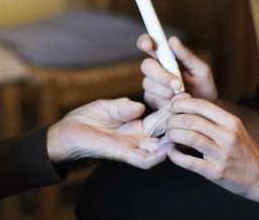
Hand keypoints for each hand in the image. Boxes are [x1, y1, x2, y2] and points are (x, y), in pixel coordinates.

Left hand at [47, 97, 172, 168]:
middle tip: (191, 115)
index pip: (160, 118)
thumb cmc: (86, 119)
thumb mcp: (108, 107)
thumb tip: (141, 106)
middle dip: (177, 125)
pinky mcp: (122, 155)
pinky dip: (156, 157)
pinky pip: (143, 160)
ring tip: (184, 131)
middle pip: (164, 134)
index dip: (172, 110)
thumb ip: (124, 107)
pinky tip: (166, 149)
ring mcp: (131, 147)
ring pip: (159, 150)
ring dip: (172, 143)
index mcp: (136, 124)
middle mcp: (138, 137)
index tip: (184, 99)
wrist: (67, 133)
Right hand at [139, 35, 217, 109]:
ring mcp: (152, 84)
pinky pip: (152, 98)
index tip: (149, 45)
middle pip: (146, 66)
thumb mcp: (200, 69)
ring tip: (183, 94)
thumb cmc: (204, 86)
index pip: (149, 44)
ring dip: (166, 90)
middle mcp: (156, 69)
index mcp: (167, 57)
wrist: (204, 111)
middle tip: (177, 84)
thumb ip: (187, 56)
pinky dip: (166, 101)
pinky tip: (176, 102)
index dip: (145, 42)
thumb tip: (173, 40)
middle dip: (161, 75)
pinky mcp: (151, 99)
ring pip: (148, 83)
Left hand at [163, 97, 258, 202]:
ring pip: (189, 137)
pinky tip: (172, 153)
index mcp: (232, 122)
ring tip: (168, 136)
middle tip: (167, 124)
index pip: (201, 104)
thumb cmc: (245, 151)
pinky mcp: (216, 172)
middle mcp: (228, 136)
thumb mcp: (235, 129)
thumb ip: (214, 118)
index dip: (181, 103)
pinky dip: (175, 156)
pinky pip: (189, 161)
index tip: (170, 106)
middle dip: (172, 120)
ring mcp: (222, 154)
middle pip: (191, 120)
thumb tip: (186, 105)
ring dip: (172, 135)